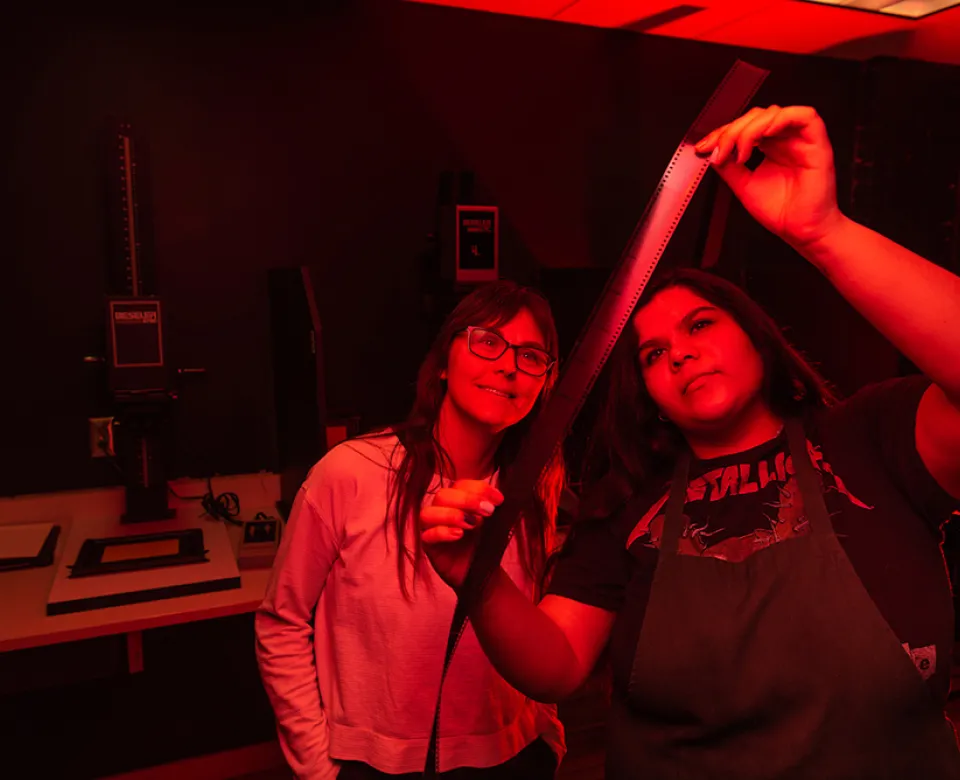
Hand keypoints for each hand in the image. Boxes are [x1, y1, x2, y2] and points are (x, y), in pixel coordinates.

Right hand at [420, 479, 503, 588]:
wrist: (483, 572)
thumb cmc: (485, 545)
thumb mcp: (493, 523)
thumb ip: (492, 508)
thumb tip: (496, 497)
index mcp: (457, 500)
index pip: (461, 484)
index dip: (479, 488)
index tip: (499, 500)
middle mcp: (441, 510)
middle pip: (442, 495)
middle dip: (467, 500)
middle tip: (488, 511)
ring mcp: (431, 528)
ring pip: (428, 513)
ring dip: (451, 515)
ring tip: (472, 525)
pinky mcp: (428, 546)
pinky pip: (426, 535)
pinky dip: (442, 532)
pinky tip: (459, 535)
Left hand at [695, 105, 845, 249]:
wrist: (802, 231)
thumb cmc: (781, 212)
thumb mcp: (744, 186)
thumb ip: (729, 167)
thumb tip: (713, 151)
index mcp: (769, 148)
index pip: (745, 127)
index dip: (723, 132)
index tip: (705, 147)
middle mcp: (785, 140)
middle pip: (756, 116)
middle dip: (733, 130)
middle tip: (720, 151)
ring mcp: (801, 140)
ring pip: (774, 113)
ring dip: (751, 128)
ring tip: (741, 153)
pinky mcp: (817, 142)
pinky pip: (804, 116)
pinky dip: (780, 120)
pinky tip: (764, 135)